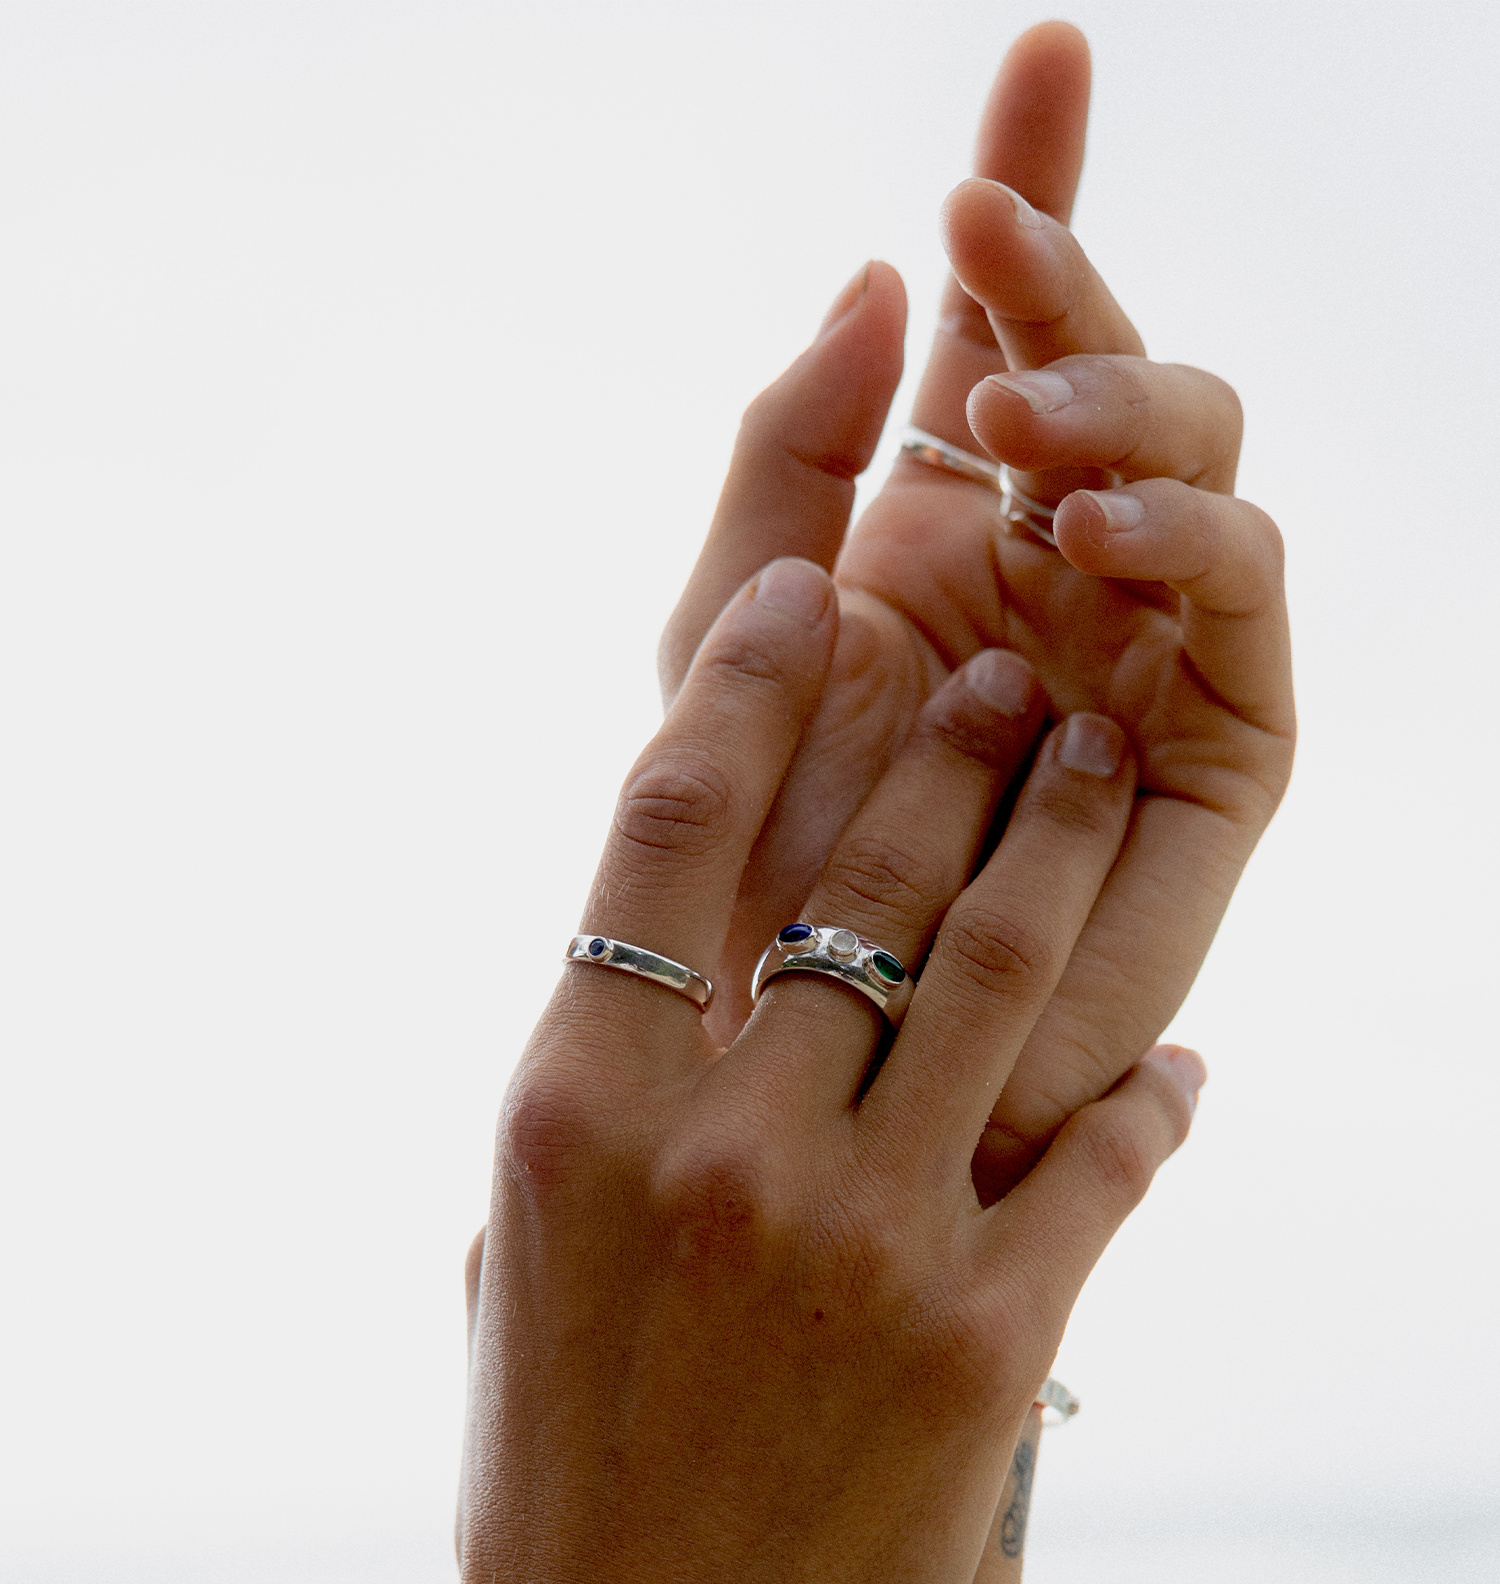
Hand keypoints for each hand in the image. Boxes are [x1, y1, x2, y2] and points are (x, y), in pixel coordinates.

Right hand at [308, 561, 1206, 1583]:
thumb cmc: (552, 1459)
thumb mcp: (523, 1237)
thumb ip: (602, 1079)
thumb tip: (675, 944)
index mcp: (580, 1102)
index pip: (673, 824)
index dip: (754, 681)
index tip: (814, 593)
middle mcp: (723, 1143)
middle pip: (864, 866)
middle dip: (951, 739)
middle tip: (1009, 668)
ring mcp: (864, 1237)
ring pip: (1001, 968)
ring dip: (1064, 840)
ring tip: (1099, 757)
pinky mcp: (987, 1340)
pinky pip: (1104, 1157)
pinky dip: (1151, 1098)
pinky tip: (1179, 1062)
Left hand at [660, 22, 1291, 1199]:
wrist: (817, 1059)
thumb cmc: (760, 867)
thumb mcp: (730, 639)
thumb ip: (787, 456)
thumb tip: (871, 276)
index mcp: (942, 528)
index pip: (1004, 334)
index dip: (1033, 194)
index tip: (1041, 52)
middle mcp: (1057, 568)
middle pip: (1114, 364)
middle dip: (1067, 276)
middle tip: (983, 234)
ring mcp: (1146, 643)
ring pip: (1199, 454)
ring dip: (1120, 404)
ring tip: (1018, 427)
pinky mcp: (1219, 739)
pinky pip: (1240, 598)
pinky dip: (1181, 537)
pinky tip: (1086, 529)